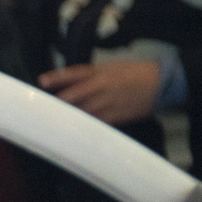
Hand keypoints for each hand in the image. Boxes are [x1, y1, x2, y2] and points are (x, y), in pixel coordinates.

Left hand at [40, 61, 160, 125]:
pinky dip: (82, 128)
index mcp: (99, 72)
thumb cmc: (132, 74)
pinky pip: (94, 124)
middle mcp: (101, 87)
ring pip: (81, 113)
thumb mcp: (110, 68)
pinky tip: (72, 133)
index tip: (41, 81)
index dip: (56, 78)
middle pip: (72, 97)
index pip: (74, 74)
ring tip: (51, 125)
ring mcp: (108, 103)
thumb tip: (62, 86)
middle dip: (57, 104)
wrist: (161, 82)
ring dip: (67, 119)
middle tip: (41, 112)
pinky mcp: (115, 116)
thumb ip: (87, 77)